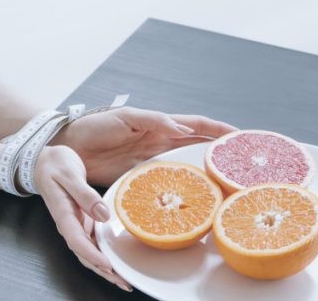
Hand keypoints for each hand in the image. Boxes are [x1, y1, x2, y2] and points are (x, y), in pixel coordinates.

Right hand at [34, 145, 132, 291]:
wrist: (42, 162)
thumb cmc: (54, 165)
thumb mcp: (70, 174)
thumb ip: (86, 194)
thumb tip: (103, 214)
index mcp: (63, 214)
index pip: (77, 241)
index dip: (93, 256)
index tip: (108, 266)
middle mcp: (68, 224)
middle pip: (84, 254)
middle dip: (103, 271)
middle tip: (123, 281)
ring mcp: (74, 224)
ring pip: (88, 252)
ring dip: (104, 267)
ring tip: (123, 278)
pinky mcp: (80, 221)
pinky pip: (91, 242)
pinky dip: (103, 254)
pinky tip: (115, 260)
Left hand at [52, 106, 236, 185]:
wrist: (71, 147)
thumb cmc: (96, 126)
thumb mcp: (125, 118)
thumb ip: (154, 120)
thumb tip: (183, 128)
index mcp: (161, 124)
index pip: (198, 125)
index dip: (221, 129)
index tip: (243, 135)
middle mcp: (162, 142)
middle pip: (199, 146)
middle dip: (223, 152)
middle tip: (246, 164)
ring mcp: (154, 162)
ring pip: (189, 165)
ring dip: (208, 171)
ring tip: (230, 183)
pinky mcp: (143, 179)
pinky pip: (170, 183)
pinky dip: (185, 189)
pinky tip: (196, 200)